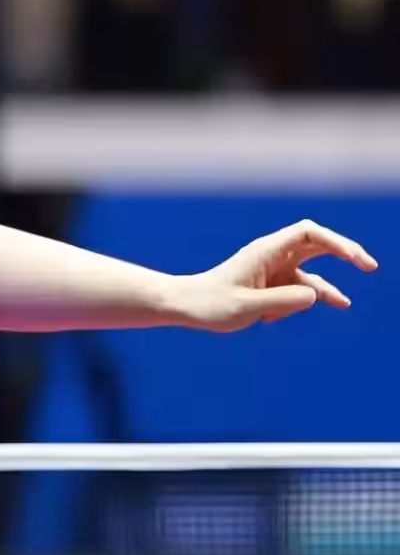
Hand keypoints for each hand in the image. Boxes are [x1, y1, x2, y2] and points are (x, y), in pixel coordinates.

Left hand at [175, 219, 377, 332]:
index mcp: (266, 251)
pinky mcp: (269, 285)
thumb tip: (315, 296)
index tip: (356, 261)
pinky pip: (296, 291)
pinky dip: (296, 305)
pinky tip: (277, 319)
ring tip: (343, 304)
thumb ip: (281, 301)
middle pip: (317, 245)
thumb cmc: (210, 304)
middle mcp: (272, 255)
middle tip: (370, 267)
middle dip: (344, 253)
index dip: (337, 243)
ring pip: (309, 276)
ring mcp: (272, 269)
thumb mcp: (246, 306)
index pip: (309, 234)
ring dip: (319, 293)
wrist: (184, 306)